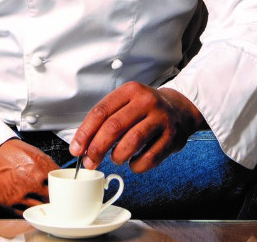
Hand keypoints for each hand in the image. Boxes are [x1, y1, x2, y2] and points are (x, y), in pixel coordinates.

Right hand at [0, 139, 59, 215]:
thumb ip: (47, 165)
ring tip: (41, 203)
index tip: (60, 189)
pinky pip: (24, 212)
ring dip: (41, 206)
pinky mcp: (9, 202)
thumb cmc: (11, 152)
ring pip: (39, 207)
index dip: (60, 187)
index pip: (59, 183)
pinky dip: (29, 211)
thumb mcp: (34, 152)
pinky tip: (30, 206)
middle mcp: (32, 182)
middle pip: (50, 197)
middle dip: (53, 198)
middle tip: (53, 198)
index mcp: (41, 168)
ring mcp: (21, 194)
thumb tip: (57, 174)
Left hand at [69, 82, 203, 172]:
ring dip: (117, 156)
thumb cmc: (145, 109)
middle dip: (97, 148)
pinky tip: (133, 162)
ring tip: (115, 158)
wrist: (180, 109)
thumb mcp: (126, 103)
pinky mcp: (172, 137)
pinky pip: (149, 157)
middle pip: (114, 126)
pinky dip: (137, 165)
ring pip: (132, 142)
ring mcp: (161, 118)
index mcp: (130, 90)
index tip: (76, 148)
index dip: (85, 132)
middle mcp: (146, 101)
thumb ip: (106, 119)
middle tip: (90, 162)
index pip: (101, 111)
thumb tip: (82, 145)